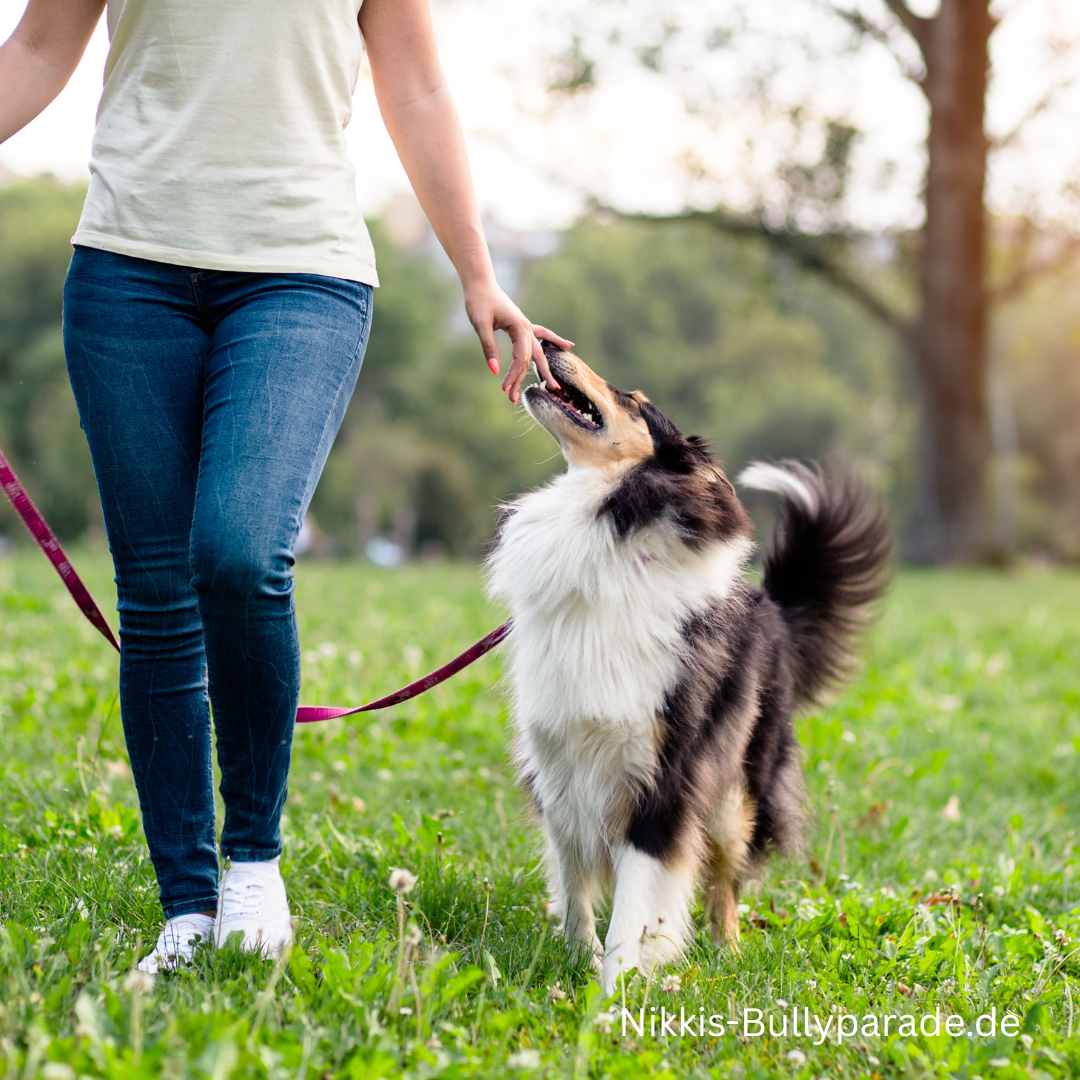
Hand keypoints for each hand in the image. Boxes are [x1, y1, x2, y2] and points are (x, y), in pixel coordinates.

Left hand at [464, 281, 573, 404]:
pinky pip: (543, 336)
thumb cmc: (479, 301)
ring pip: (536, 352)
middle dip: (530, 379)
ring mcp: (527, 327)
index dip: (513, 376)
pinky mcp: (523, 326)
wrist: (481, 283)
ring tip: (552, 386)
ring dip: (541, 370)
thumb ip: (489, 347)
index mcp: (519, 327)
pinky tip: (568, 345)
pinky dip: (555, 340)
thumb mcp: (480, 324)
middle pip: (531, 359)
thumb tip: (494, 371)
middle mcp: (527, 328)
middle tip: (534, 397)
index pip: (520, 358)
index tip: (504, 390)